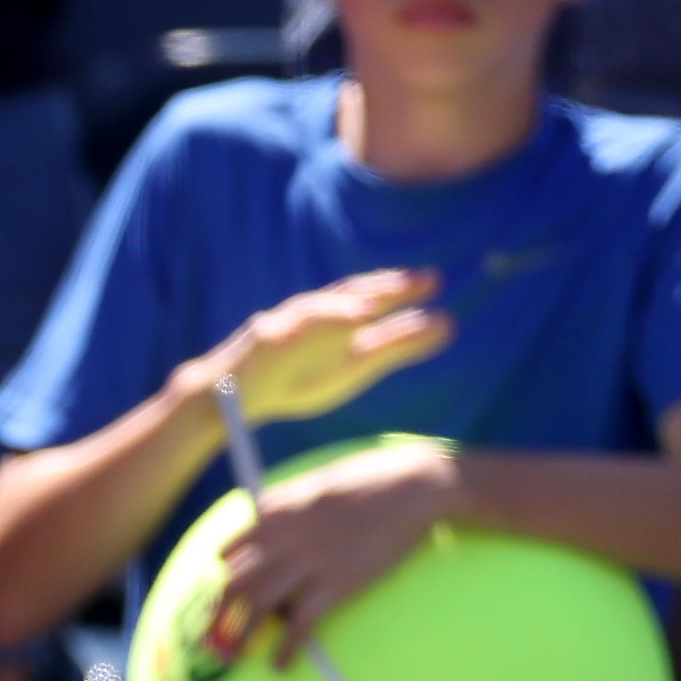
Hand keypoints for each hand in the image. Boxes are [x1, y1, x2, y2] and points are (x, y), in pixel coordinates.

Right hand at [190, 269, 444, 433]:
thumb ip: (395, 348)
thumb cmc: (294, 382)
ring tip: (379, 301)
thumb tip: (448, 326)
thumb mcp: (352, 370)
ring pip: (320, 308)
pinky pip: (287, 331)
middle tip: (423, 280)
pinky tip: (340, 324)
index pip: (371, 299)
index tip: (436, 281)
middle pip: (350, 295)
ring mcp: (285, 325)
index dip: (401, 289)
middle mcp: (313, 316)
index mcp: (337, 322)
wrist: (232, 400)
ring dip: (349, 303)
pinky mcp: (263, 341)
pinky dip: (313, 325)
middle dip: (385, 287)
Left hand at [191, 434, 459, 663]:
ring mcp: (310, 563)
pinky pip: (301, 623)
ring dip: (239, 637)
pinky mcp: (338, 583)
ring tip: (230, 659)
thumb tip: (259, 511)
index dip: (223, 574)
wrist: (414, 485)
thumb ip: (286, 499)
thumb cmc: (372, 478)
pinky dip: (286, 648)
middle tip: (206, 639)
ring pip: (260, 606)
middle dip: (216, 614)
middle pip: (236, 583)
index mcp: (278, 512)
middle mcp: (285, 539)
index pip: (232, 548)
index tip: (221, 590)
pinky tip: (278, 666)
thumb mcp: (317, 481)